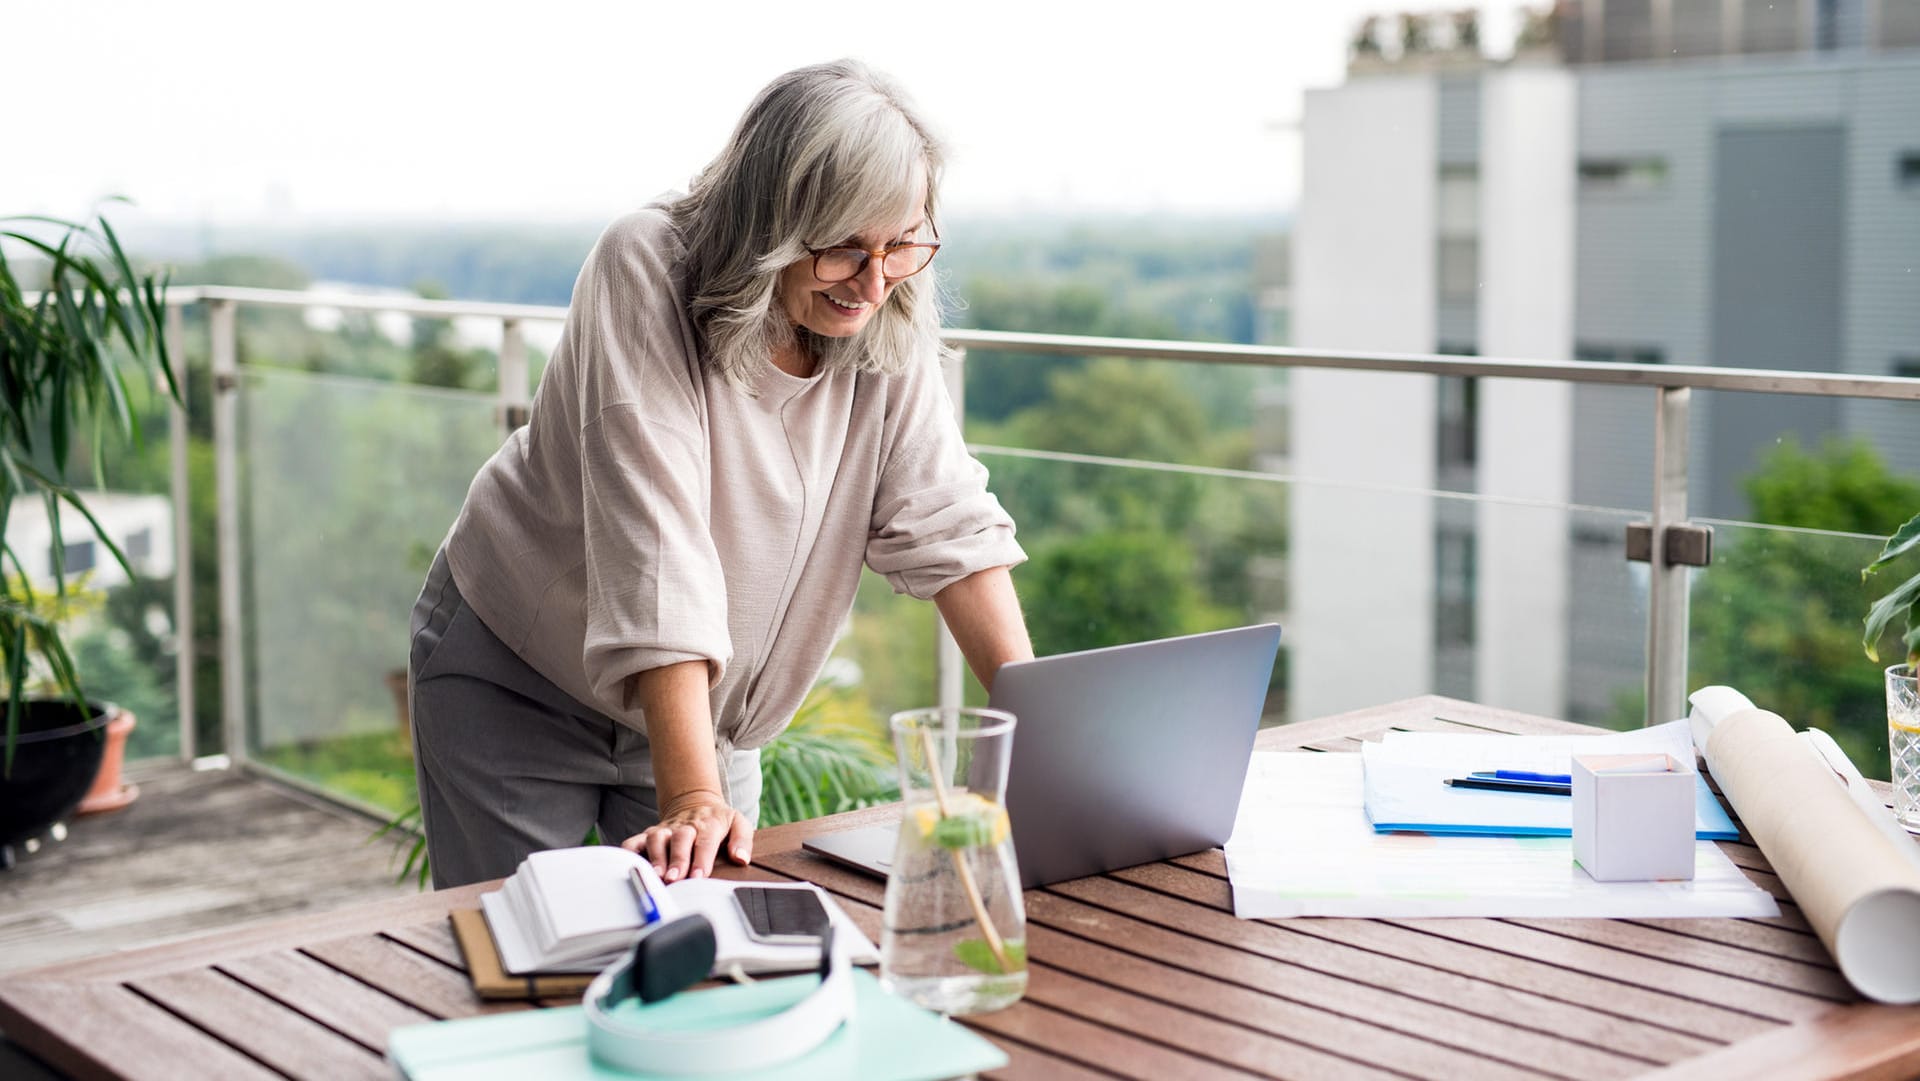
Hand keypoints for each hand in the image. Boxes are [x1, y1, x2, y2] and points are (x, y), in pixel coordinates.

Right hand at [621, 788, 752, 881]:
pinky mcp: (648, 836)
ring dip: (656, 857)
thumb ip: (742, 840)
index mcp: (708, 824)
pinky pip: (633, 842)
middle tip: (675, 878)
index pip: (705, 841)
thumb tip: (741, 858)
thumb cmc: (717, 820)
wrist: (695, 802)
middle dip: (677, 859)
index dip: (701, 859)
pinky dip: (628, 854)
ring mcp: (664, 830)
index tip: (698, 876)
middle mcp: (684, 826)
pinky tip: (629, 867)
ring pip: (656, 839)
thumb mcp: (738, 823)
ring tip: (657, 876)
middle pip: (679, 840)